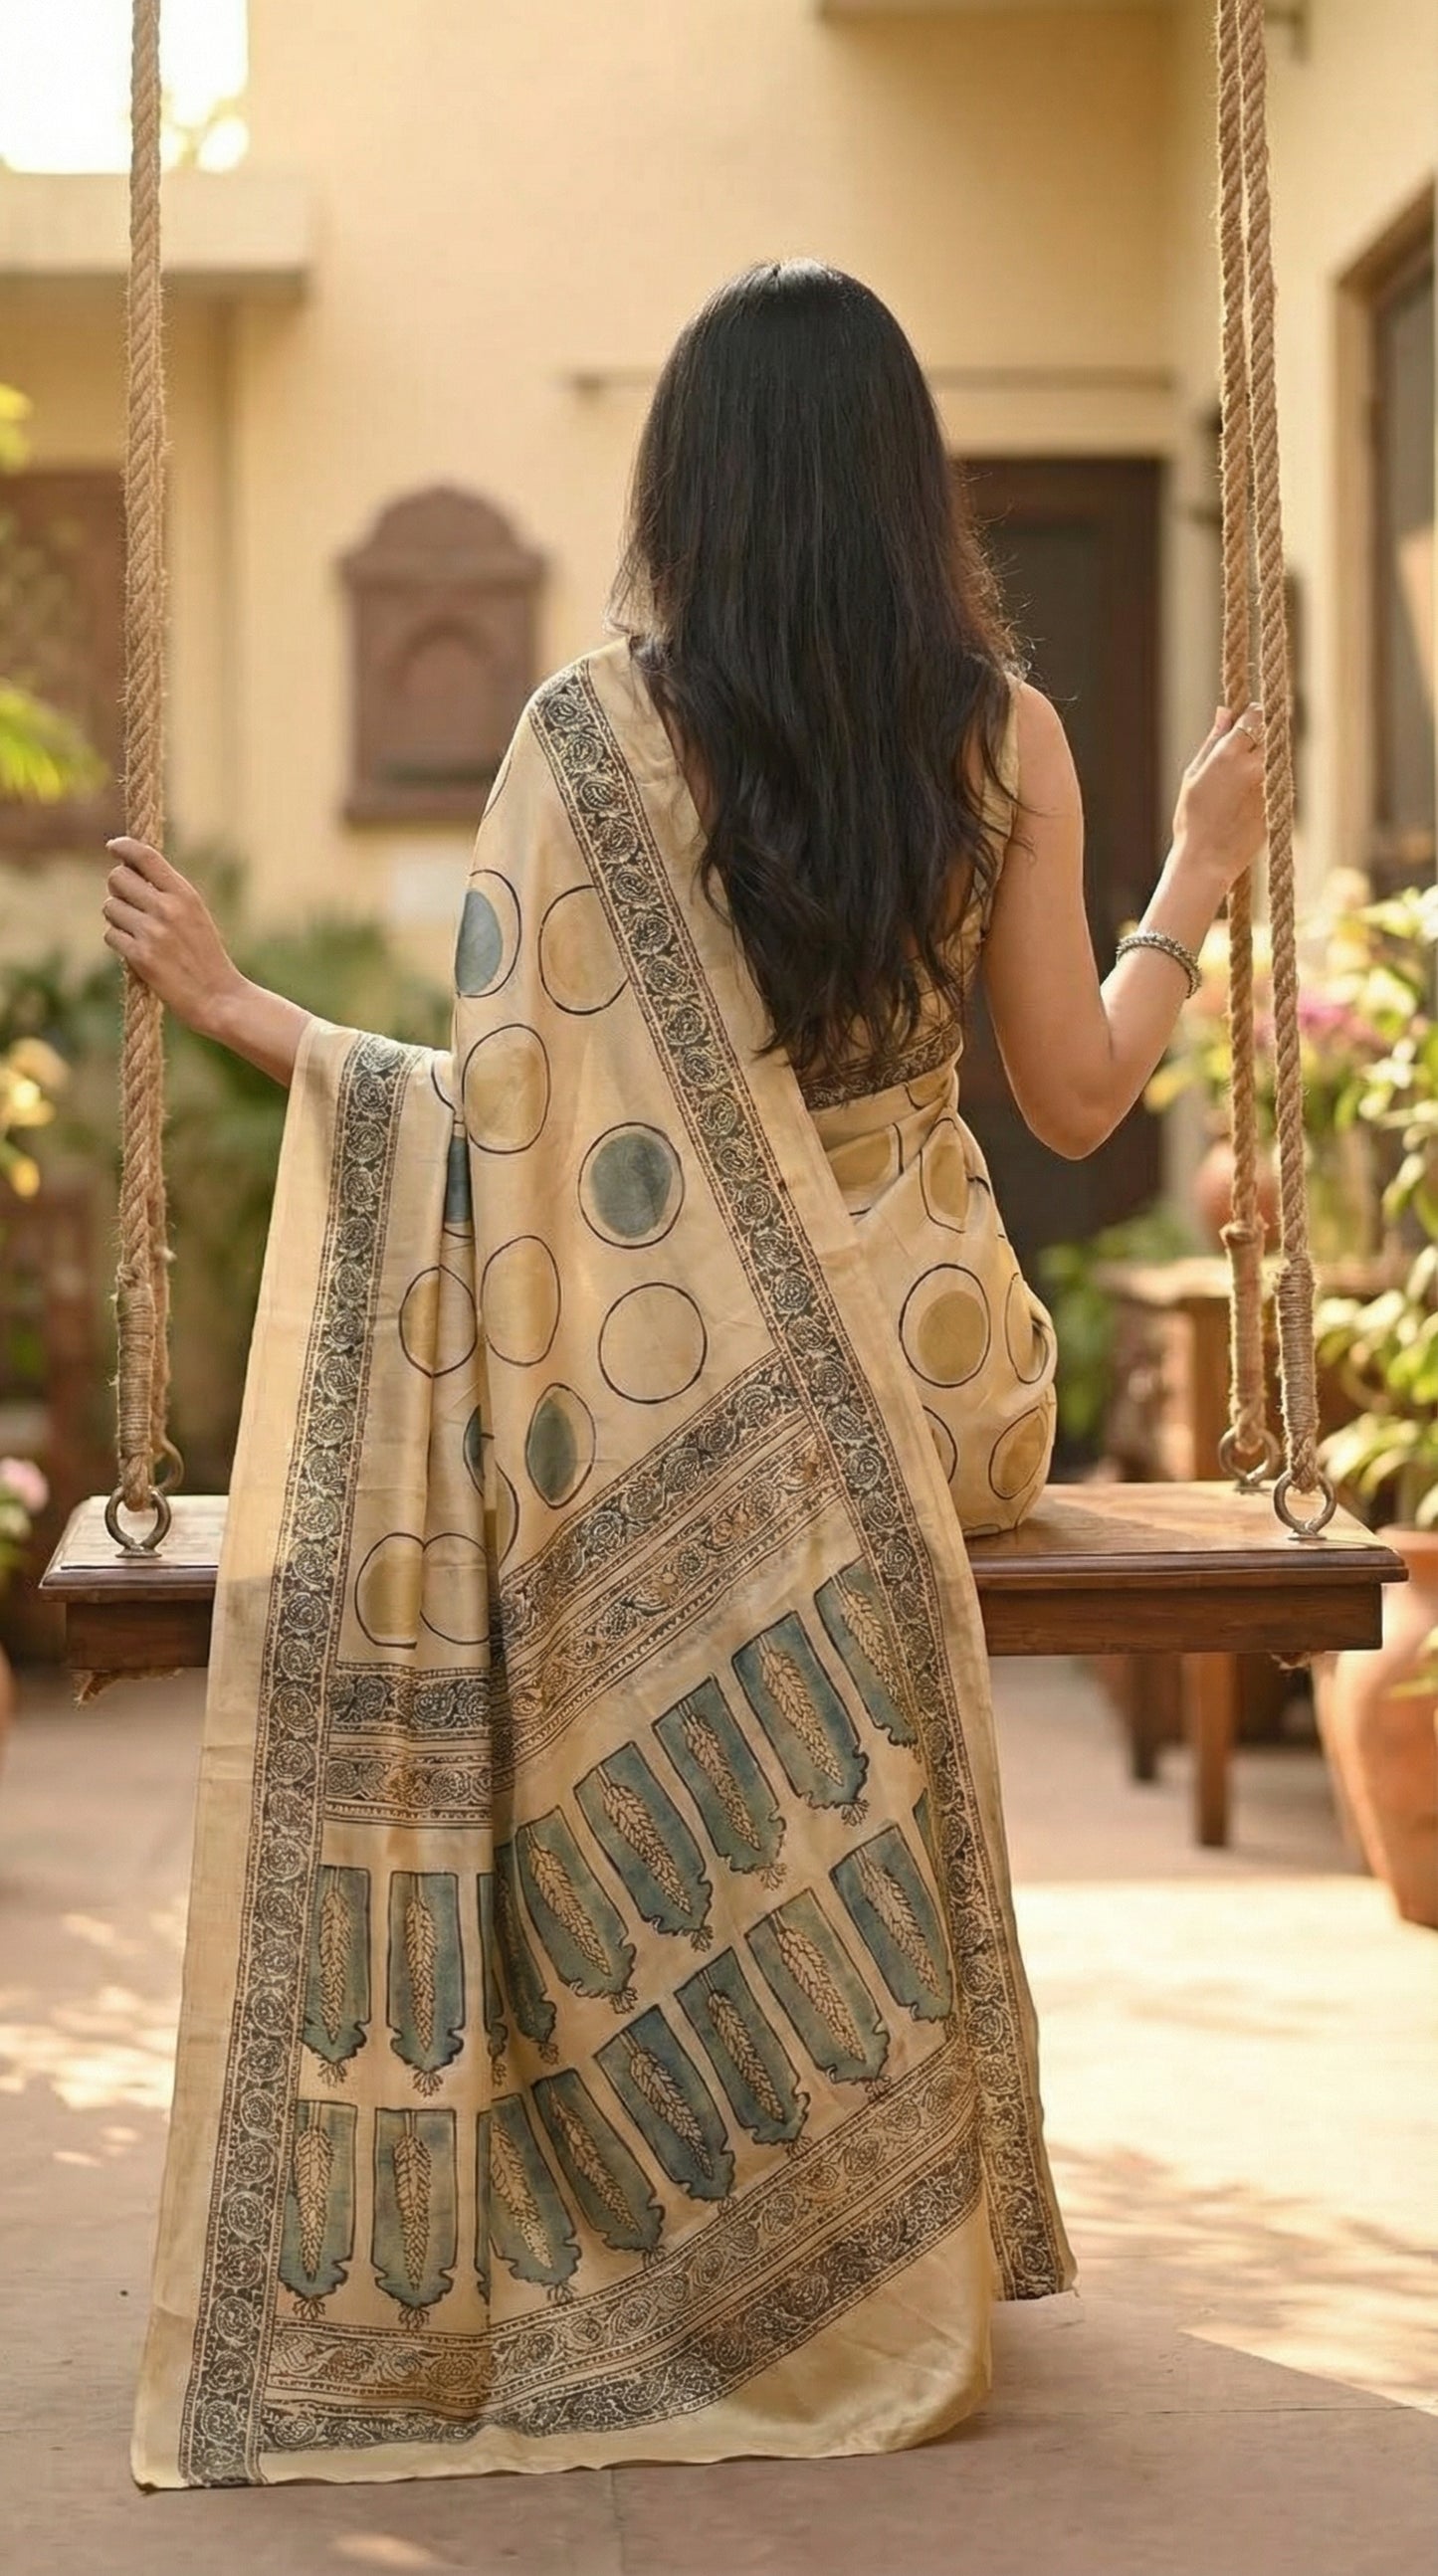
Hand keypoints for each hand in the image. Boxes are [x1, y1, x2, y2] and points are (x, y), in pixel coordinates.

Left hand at [102, 838, 242, 1038]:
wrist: (219, 997)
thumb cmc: (206, 956)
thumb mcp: (196, 915)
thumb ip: (168, 893)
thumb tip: (130, 872)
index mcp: (185, 894)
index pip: (145, 856)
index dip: (124, 846)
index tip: (113, 846)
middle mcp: (167, 908)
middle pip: (117, 878)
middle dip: (118, 889)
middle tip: (129, 903)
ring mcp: (152, 933)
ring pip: (109, 907)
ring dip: (117, 918)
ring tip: (137, 932)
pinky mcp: (140, 957)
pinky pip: (111, 935)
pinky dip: (119, 941)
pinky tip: (136, 951)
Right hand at [1171, 703, 1267, 892]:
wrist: (1208, 860)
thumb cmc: (1192, 819)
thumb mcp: (1194, 775)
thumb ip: (1213, 740)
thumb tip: (1225, 711)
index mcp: (1229, 754)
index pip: (1254, 716)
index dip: (1250, 717)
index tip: (1245, 722)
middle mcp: (1255, 765)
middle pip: (1270, 733)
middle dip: (1260, 737)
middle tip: (1242, 753)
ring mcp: (1270, 785)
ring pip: (1276, 757)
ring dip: (1265, 760)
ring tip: (1240, 782)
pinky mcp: (1279, 803)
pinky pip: (1278, 781)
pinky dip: (1267, 782)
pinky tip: (1246, 800)